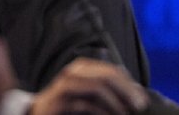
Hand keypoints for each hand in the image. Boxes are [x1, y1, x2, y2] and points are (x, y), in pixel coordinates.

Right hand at [30, 58, 148, 114]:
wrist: (36, 114)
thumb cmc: (66, 106)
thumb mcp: (89, 95)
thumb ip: (107, 90)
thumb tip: (136, 93)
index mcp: (83, 67)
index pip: (112, 71)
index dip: (130, 85)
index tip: (142, 99)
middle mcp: (73, 72)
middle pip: (107, 77)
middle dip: (127, 92)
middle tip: (139, 106)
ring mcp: (64, 85)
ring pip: (98, 88)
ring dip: (116, 103)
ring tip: (125, 113)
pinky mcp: (58, 101)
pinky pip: (84, 104)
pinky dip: (101, 111)